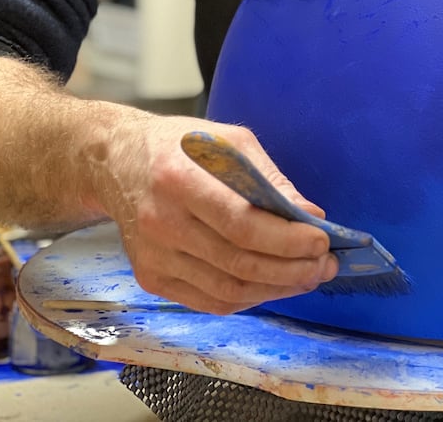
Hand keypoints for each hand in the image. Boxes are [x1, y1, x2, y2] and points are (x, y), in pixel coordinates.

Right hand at [94, 115, 337, 313]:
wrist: (117, 162)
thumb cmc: (180, 145)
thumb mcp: (228, 140)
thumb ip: (269, 179)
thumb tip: (310, 215)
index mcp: (178, 178)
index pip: (240, 223)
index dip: (285, 239)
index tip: (321, 240)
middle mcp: (162, 222)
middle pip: (237, 262)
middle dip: (291, 269)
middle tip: (324, 264)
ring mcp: (154, 256)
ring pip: (227, 290)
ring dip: (276, 289)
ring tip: (308, 276)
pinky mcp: (151, 278)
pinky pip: (209, 301)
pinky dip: (248, 298)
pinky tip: (273, 284)